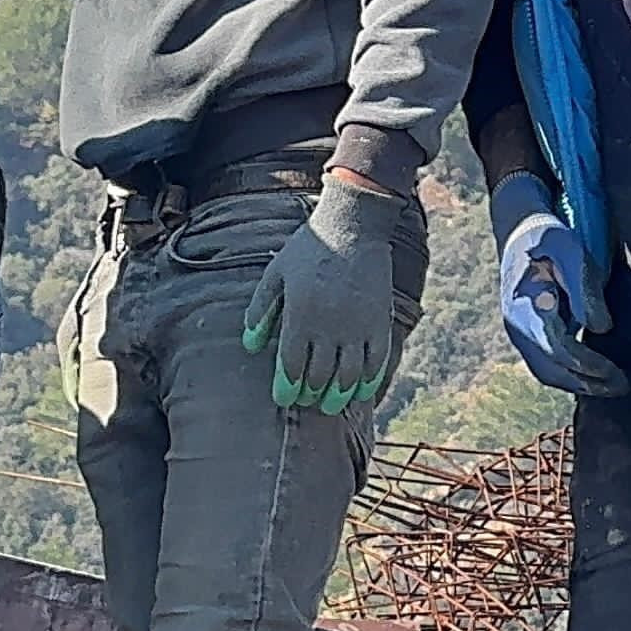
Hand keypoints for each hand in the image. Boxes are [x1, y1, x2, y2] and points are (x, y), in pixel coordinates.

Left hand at [240, 176, 412, 415]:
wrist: (354, 226)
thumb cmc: (309, 248)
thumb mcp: (276, 273)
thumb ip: (261, 309)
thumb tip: (250, 346)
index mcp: (300, 315)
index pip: (292, 365)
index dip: (287, 387)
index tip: (283, 398)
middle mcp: (330, 326)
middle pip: (320, 375)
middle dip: (311, 393)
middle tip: (306, 400)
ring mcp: (358, 326)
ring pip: (349, 375)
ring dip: (338, 394)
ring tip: (330, 404)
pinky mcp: (381, 321)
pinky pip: (377, 362)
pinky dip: (368, 382)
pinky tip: (360, 391)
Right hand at [489, 173, 625, 398]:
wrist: (520, 230)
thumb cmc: (550, 238)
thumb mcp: (571, 251)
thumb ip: (585, 289)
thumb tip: (601, 328)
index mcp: (527, 305)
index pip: (557, 347)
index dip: (587, 364)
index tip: (615, 372)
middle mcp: (517, 325)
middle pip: (550, 368)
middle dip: (587, 383)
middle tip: (623, 386)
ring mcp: (520, 331)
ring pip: (547, 371)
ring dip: (580, 384)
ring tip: (613, 386)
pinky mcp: (528, 333)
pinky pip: (547, 364)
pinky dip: (571, 375)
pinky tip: (595, 374)